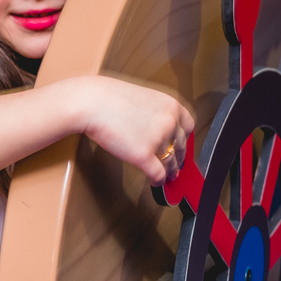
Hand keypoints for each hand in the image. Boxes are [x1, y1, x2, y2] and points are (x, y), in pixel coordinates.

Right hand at [75, 76, 194, 185]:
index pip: (188, 126)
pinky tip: (155, 182)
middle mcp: (170, 123)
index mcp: (171, 106)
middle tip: (177, 164)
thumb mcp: (141, 98)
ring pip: (171, 162)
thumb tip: (155, 129)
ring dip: (171, 171)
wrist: (92, 103)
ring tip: (169, 176)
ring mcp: (158, 140)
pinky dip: (158, 180)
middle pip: (181, 146)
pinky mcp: (144, 156)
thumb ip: (154, 113)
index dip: (184, 139)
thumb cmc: (108, 98)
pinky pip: (158, 174)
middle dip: (179, 158)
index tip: (181, 145)